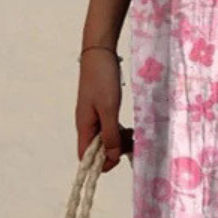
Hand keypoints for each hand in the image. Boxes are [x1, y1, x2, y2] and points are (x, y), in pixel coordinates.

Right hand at [74, 50, 131, 171]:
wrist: (100, 53)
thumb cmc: (102, 79)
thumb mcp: (109, 109)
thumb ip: (110, 134)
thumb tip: (111, 156)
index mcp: (84, 126)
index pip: (85, 157)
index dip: (100, 164)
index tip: (119, 160)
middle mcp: (87, 124)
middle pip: (97, 150)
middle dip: (114, 152)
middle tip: (131, 144)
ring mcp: (94, 116)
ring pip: (105, 139)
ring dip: (119, 141)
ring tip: (133, 135)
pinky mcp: (102, 109)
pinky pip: (109, 128)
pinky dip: (119, 131)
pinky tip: (130, 128)